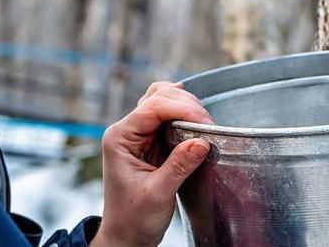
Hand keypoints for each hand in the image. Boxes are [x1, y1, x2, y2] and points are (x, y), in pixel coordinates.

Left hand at [90, 82, 212, 246]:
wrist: (126, 235)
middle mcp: (126, 130)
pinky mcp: (150, 141)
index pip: (153, 107)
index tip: (206, 123)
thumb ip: (179, 166)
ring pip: (163, 100)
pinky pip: (167, 116)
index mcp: (120, 138)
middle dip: (186, 105)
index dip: (182, 109)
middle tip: (209, 126)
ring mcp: (138, 134)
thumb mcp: (158, 194)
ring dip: (186, 106)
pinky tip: (196, 118)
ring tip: (204, 123)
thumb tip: (202, 141)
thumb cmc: (133, 218)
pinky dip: (183, 113)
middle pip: (158, 96)